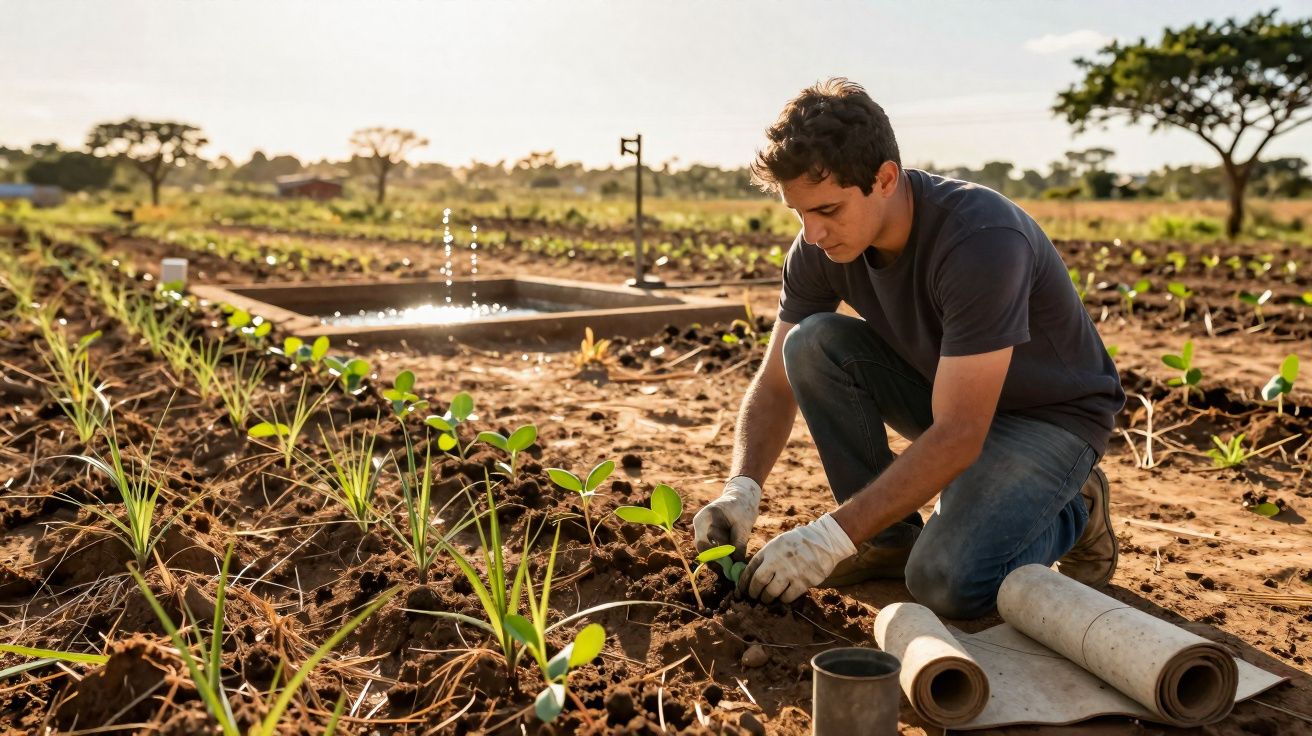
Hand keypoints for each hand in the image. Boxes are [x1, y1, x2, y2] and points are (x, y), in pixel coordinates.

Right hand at [692, 475, 761, 558]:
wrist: (742, 497)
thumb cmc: (743, 507)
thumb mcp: (743, 526)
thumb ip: (739, 545)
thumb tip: (736, 566)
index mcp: (705, 518)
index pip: (702, 543)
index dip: (714, 557)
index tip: (728, 565)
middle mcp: (699, 524)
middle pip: (703, 549)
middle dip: (717, 560)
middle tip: (732, 569)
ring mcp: (702, 530)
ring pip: (708, 551)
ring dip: (721, 558)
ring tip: (735, 560)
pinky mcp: (708, 535)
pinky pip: (713, 549)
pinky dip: (722, 554)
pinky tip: (733, 556)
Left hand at [737, 513, 855, 603]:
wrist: (825, 541)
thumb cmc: (799, 542)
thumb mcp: (779, 543)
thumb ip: (766, 556)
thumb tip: (752, 574)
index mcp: (769, 550)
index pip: (750, 569)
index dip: (743, 582)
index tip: (741, 590)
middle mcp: (777, 561)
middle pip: (758, 583)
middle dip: (754, 593)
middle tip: (754, 597)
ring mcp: (790, 572)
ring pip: (771, 593)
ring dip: (767, 598)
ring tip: (768, 599)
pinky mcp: (803, 582)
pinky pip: (788, 597)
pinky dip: (783, 599)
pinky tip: (784, 597)